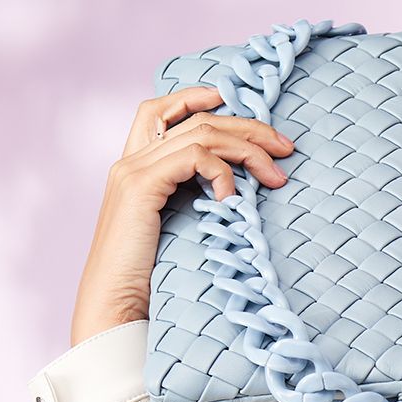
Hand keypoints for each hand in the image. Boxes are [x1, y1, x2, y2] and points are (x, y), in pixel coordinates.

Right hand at [67, 85, 296, 347]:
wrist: (116, 307)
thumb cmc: (149, 279)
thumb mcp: (174, 229)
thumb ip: (190, 200)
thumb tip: (235, 187)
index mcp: (134, 167)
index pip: (159, 110)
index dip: (195, 95)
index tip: (236, 100)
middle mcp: (129, 161)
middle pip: (195, 120)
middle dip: (247, 127)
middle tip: (285, 147)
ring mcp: (132, 171)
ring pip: (201, 134)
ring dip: (248, 149)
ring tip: (276, 175)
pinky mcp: (140, 186)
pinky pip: (193, 157)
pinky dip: (223, 172)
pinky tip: (235, 199)